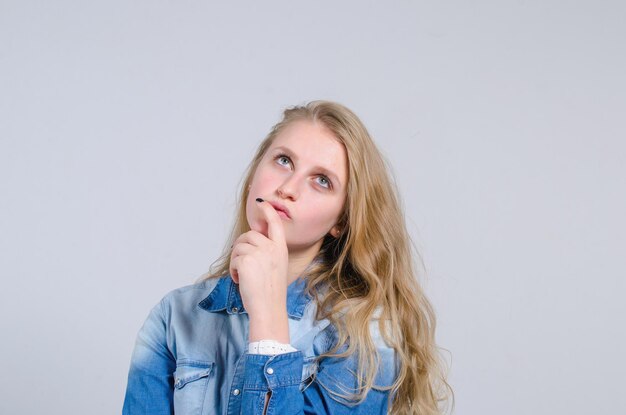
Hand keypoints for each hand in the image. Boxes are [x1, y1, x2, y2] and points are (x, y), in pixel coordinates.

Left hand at [229, 199, 289, 342]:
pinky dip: (232, 270)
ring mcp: (259, 253)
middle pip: (249, 235)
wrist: (268, 308)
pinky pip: (233, 258)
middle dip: (241, 247)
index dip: (268, 212)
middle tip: (242, 264)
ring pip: (239, 246)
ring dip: (236, 260)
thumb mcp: (275, 267)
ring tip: (242, 275)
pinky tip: (239, 280)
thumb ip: (267, 252)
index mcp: (281, 249)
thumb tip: (251, 240)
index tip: (262, 203)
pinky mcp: (246, 260)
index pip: (275, 224)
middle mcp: (272, 248)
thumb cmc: (270, 292)